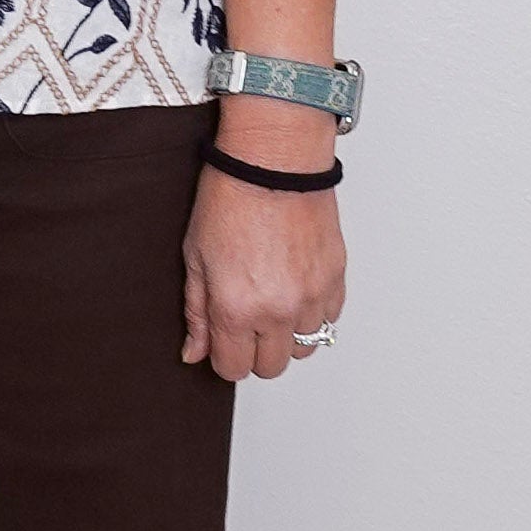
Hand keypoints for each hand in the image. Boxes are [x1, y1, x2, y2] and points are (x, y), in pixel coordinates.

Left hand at [180, 152, 346, 382]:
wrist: (274, 161)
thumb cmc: (230, 198)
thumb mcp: (195, 257)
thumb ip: (196, 313)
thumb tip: (195, 352)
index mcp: (236, 308)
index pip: (234, 369)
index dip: (224, 356)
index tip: (223, 338)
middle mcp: (277, 310)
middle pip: (271, 366)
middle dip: (255, 349)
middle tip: (246, 318)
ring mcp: (311, 296)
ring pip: (305, 347)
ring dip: (287, 333)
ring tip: (273, 300)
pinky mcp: (335, 279)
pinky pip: (328, 319)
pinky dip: (313, 312)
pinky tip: (295, 286)